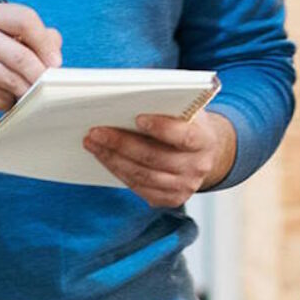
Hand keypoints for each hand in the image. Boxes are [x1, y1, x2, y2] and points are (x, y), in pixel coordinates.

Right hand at [0, 4, 61, 125]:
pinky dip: (8, 103)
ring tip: (26, 94)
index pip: (25, 19)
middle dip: (40, 74)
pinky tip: (4, 101)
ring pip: (12, 80)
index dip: (45, 42)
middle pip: (21, 55)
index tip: (55, 62)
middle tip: (47, 84)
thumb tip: (55, 46)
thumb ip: (28, 38)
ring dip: (25, 91)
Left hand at [83, 109, 235, 208]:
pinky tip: (105, 158)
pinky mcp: (172, 199)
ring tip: (93, 144)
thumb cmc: (187, 124)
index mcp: (204, 140)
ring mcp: (185, 186)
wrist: (205, 153)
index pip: (184, 136)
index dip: (161, 128)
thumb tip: (127, 100)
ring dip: (113, 159)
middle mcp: (198, 166)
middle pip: (155, 158)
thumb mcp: (186, 110)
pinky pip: (140, 188)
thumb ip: (166, 107)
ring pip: (143, 176)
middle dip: (121, 144)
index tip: (138, 118)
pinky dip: (119, 172)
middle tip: (97, 132)